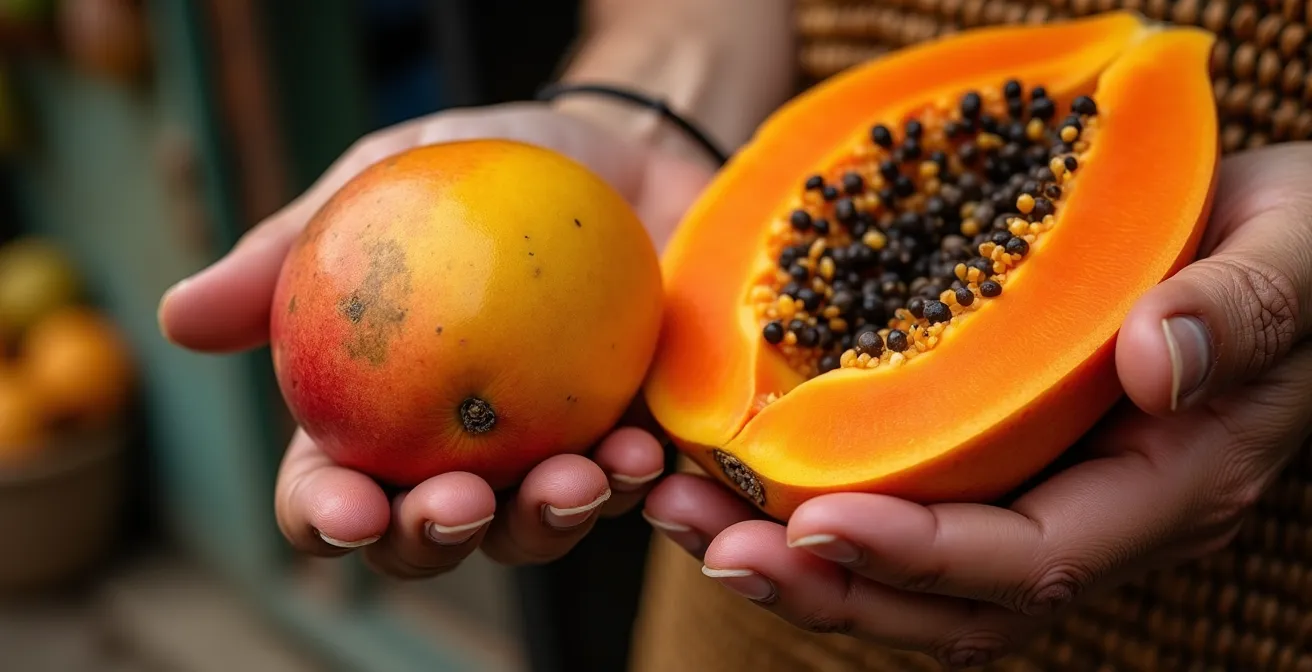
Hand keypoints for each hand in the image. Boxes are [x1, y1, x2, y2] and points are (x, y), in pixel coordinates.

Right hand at [159, 102, 712, 576]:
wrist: (620, 158)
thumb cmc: (484, 172)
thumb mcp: (382, 179)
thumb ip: (288, 249)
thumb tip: (178, 317)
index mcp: (374, 412)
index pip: (330, 489)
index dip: (328, 516)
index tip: (348, 506)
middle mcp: (455, 454)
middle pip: (423, 539)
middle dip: (432, 542)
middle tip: (459, 505)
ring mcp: (546, 460)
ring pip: (530, 533)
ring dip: (546, 522)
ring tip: (577, 475)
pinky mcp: (628, 448)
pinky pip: (628, 491)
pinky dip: (633, 485)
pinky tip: (642, 454)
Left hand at [643, 142, 1311, 667]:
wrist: (1292, 250)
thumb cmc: (1296, 248)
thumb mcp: (1292, 257)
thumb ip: (1238, 312)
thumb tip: (1152, 361)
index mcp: (1167, 489)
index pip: (1032, 559)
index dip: (921, 553)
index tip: (815, 519)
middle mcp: (1098, 520)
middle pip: (949, 603)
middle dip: (825, 585)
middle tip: (712, 539)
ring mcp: (1048, 502)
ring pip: (912, 580)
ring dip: (797, 562)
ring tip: (689, 513)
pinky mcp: (1005, 469)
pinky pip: (907, 519)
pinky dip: (815, 514)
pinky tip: (738, 475)